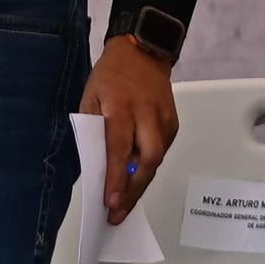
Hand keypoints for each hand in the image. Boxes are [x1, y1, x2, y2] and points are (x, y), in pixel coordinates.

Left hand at [84, 34, 179, 221]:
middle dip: (133, 190)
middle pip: (148, 160)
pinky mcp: (173, 122)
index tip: (111, 202)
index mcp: (121, 106)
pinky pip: (161, 150)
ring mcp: (163, 118)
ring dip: (141, 183)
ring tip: (126, 202)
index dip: (116, 178)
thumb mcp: (91, 96)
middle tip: (119, 212)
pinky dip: (149, 166)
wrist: (144, 51)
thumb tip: (95, 163)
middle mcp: (146, 114)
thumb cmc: (112, 74)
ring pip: (157, 159)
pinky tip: (137, 178)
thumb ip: (93, 128)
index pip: (119, 149)